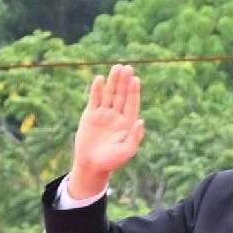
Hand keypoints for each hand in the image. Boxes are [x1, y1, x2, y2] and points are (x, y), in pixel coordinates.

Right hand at [69, 65, 146, 196]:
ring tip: (117, 68)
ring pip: (109, 94)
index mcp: (128, 123)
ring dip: (113, 82)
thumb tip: (141, 121)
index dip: (133, 91)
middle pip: (121, 95)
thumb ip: (135, 137)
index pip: (132, 103)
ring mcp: (103, 114)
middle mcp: (117, 116)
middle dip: (124, 82)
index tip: (135, 79)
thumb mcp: (127, 151)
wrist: (92, 165)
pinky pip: (95, 100)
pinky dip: (97, 90)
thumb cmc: (112, 161)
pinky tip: (100, 79)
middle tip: (127, 67)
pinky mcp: (90, 115)